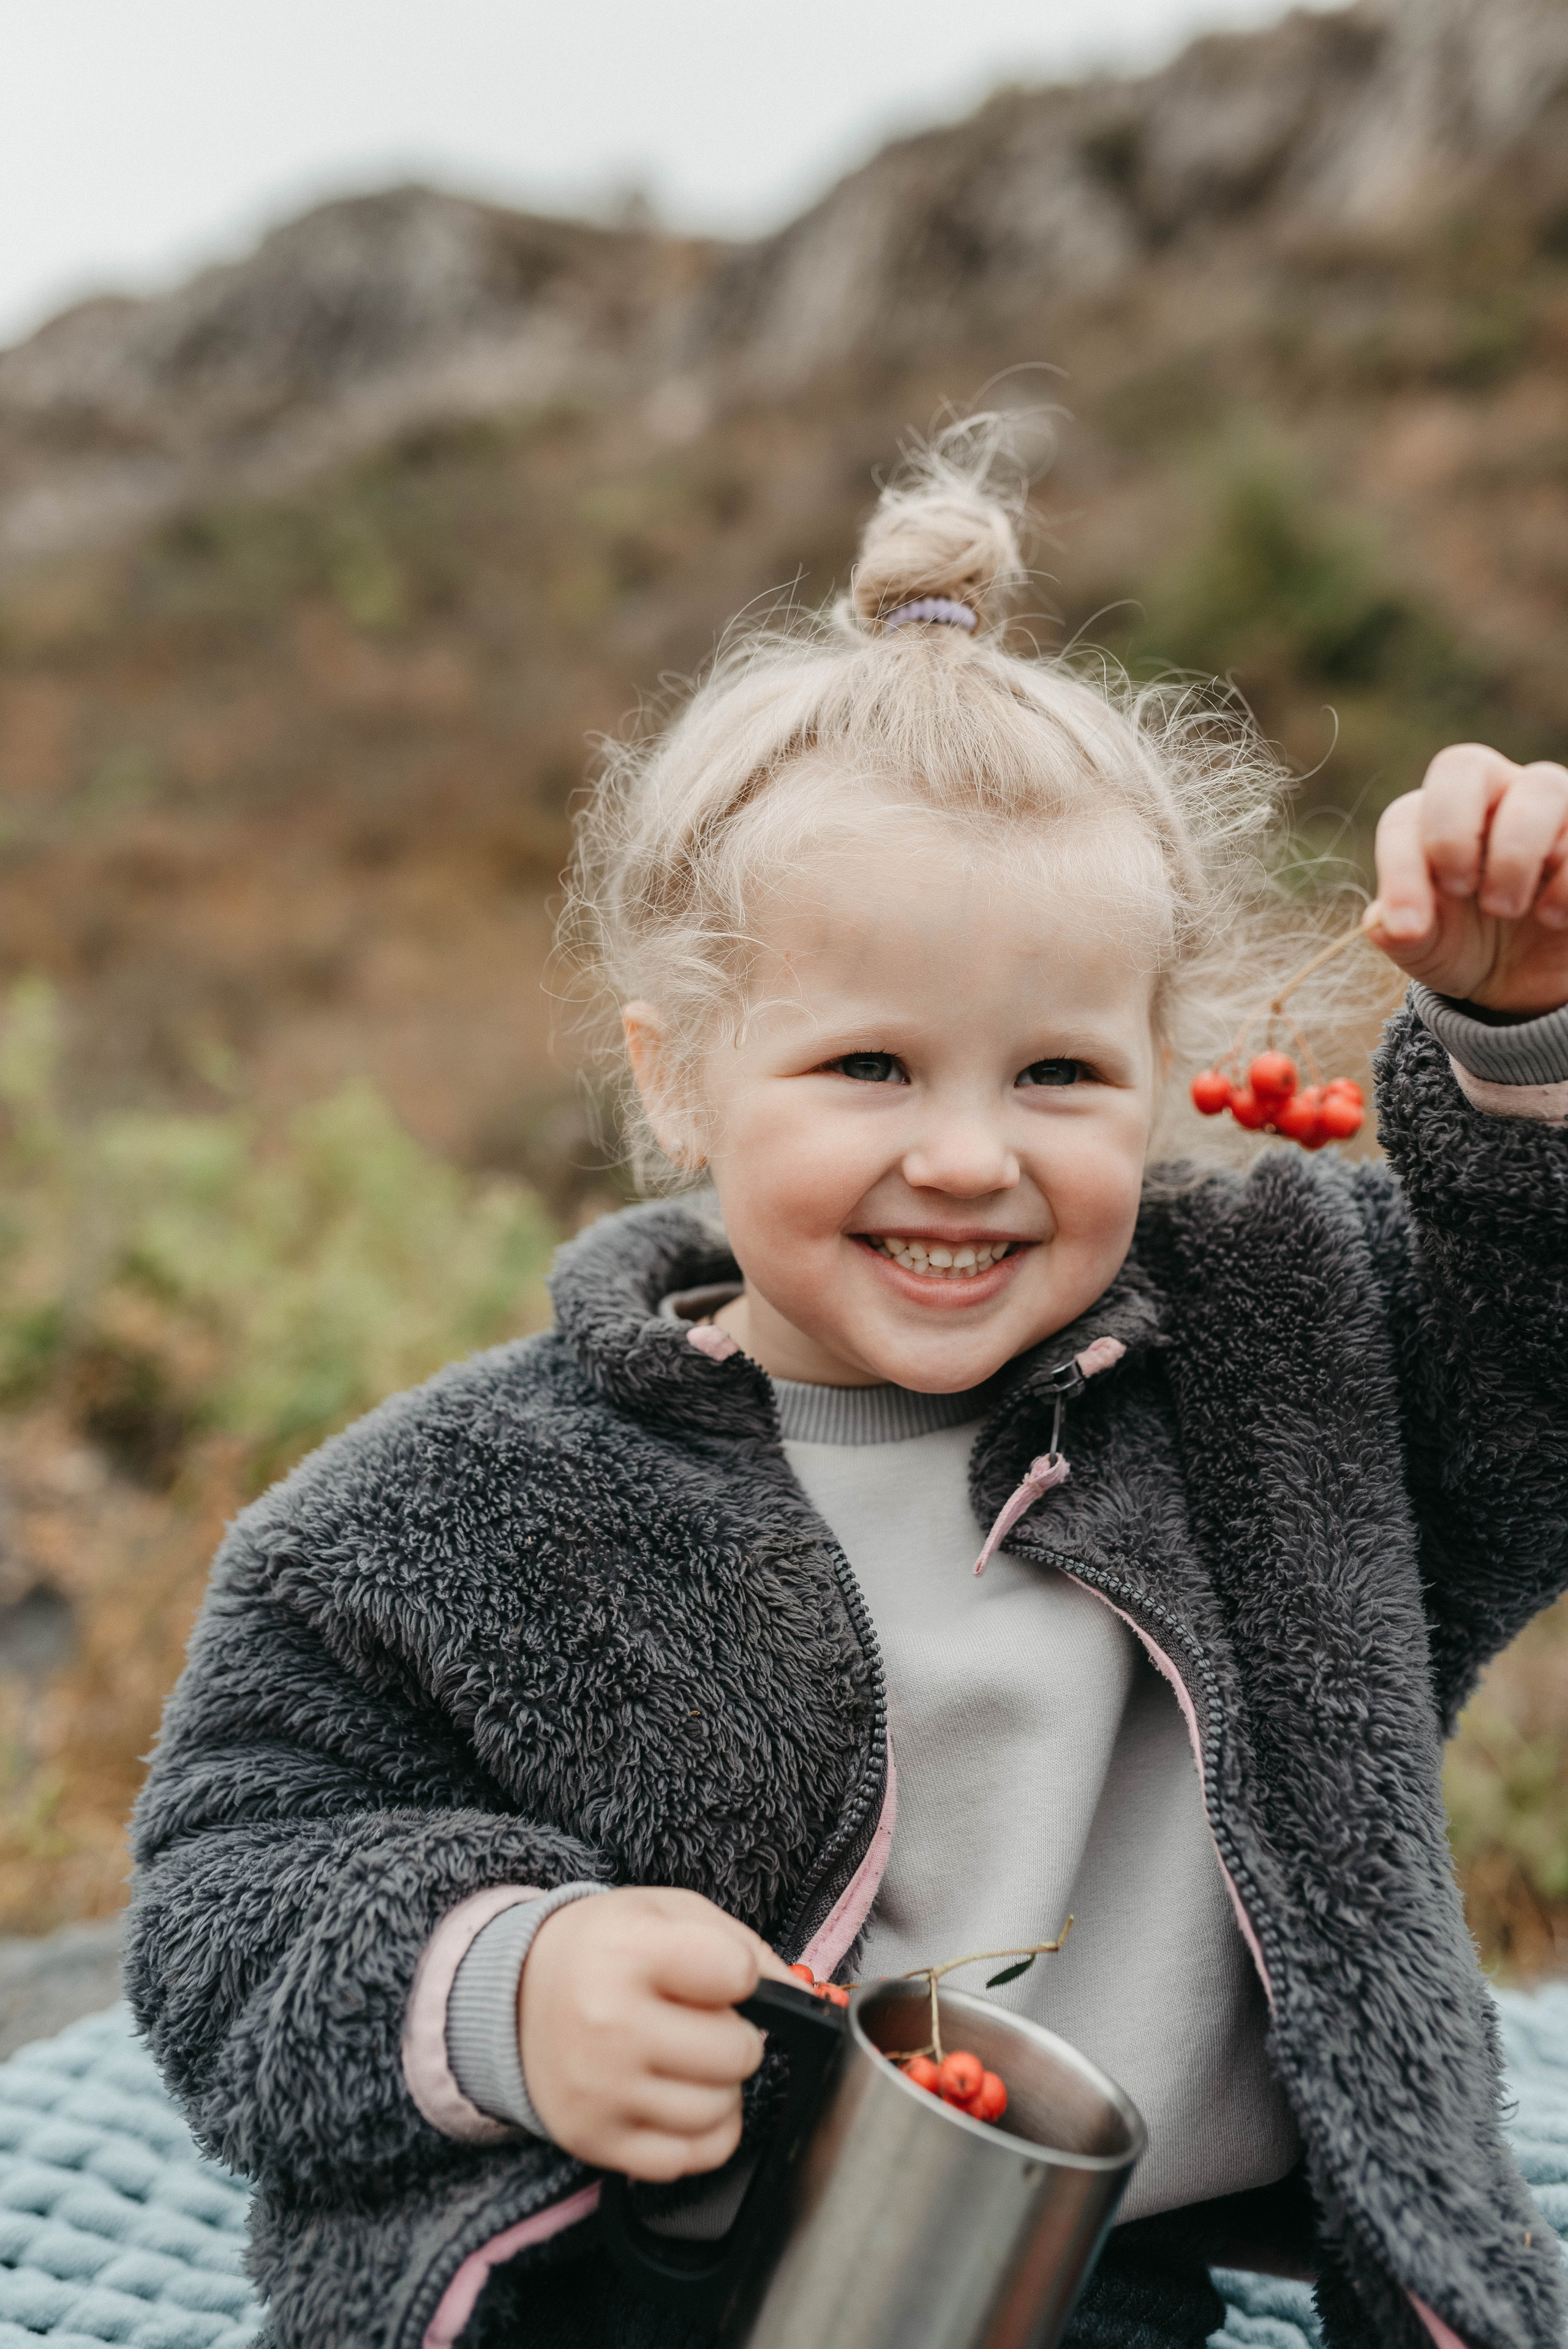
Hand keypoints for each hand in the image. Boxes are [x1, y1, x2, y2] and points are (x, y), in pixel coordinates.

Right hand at [518, 1886, 794, 2180]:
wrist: (513, 1996)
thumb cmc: (603, 1948)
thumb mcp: (666, 1912)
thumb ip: (742, 1945)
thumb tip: (804, 1998)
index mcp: (627, 1952)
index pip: (737, 1975)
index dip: (740, 1975)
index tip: (719, 1974)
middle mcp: (609, 2026)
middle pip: (737, 2052)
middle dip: (736, 2035)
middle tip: (704, 2022)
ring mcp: (601, 2092)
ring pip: (720, 2111)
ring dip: (721, 2085)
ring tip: (687, 2058)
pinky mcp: (595, 2142)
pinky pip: (691, 2158)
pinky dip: (702, 2132)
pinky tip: (677, 2096)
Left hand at [1365, 743, 1567, 1014]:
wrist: (1526, 978)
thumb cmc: (1466, 946)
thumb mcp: (1427, 948)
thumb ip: (1400, 932)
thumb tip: (1382, 923)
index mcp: (1436, 819)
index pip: (1407, 816)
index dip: (1400, 869)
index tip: (1407, 928)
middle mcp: (1496, 795)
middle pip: (1465, 765)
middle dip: (1452, 833)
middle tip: (1458, 890)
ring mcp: (1554, 810)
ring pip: (1542, 786)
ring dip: (1515, 853)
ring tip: (1507, 910)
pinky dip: (1567, 880)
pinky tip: (1553, 919)